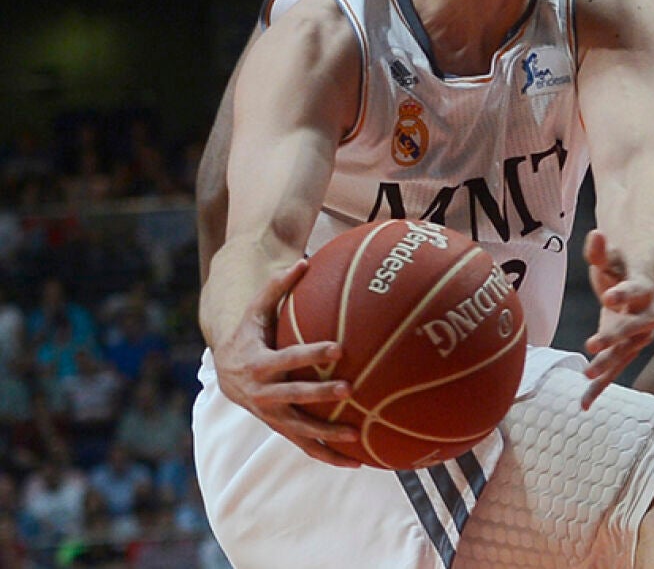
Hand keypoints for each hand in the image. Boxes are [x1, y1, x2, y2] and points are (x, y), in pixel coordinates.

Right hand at [210, 261, 360, 467]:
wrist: (227, 372)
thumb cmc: (250, 333)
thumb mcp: (255, 310)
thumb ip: (277, 287)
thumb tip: (304, 260)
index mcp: (258, 364)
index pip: (287, 359)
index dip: (310, 354)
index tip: (338, 348)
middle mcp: (262, 393)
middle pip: (293, 396)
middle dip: (319, 395)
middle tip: (349, 390)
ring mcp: (271, 415)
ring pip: (299, 429)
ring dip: (327, 435)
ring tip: (358, 436)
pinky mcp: (280, 428)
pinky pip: (304, 446)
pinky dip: (327, 455)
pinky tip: (356, 462)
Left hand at [580, 230, 653, 407]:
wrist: (640, 287)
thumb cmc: (621, 269)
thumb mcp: (611, 257)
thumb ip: (601, 250)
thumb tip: (596, 234)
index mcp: (644, 288)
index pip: (638, 290)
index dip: (624, 293)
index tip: (608, 296)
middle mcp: (646, 315)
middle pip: (635, 328)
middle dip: (615, 336)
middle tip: (593, 344)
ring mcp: (638, 337)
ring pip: (625, 353)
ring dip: (607, 364)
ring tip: (587, 373)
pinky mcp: (625, 351)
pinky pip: (615, 370)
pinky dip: (600, 386)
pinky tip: (584, 403)